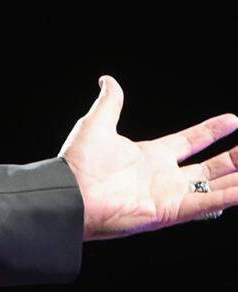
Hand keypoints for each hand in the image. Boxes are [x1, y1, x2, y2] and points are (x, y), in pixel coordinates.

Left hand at [59, 75, 236, 239]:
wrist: (70, 192)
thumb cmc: (79, 161)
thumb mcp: (97, 124)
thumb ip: (110, 103)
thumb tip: (108, 80)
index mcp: (150, 155)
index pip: (190, 141)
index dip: (212, 131)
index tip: (234, 119)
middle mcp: (164, 176)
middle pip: (210, 167)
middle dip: (234, 159)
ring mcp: (169, 195)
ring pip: (215, 187)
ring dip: (237, 179)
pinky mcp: (170, 211)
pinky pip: (207, 203)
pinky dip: (228, 197)